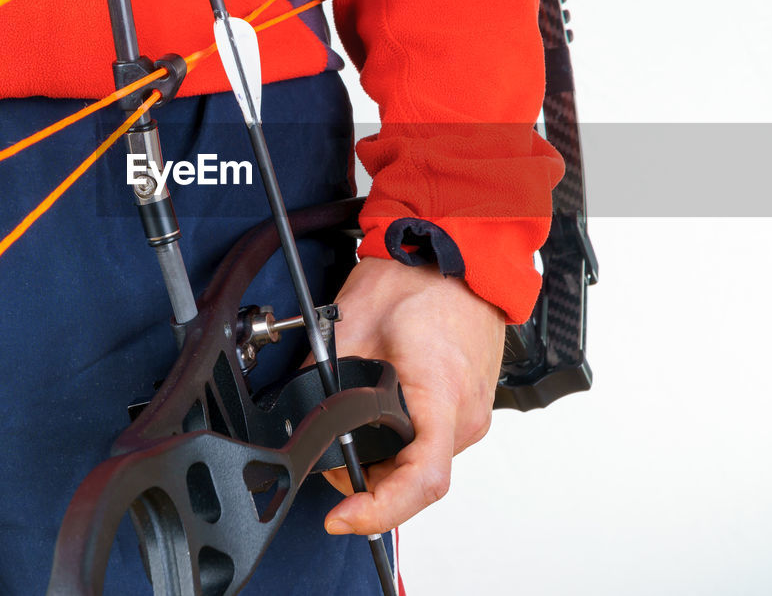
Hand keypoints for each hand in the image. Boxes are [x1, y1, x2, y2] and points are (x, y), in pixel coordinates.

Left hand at [319, 257, 505, 534]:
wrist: (460, 256)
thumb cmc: (419, 281)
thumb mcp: (351, 327)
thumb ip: (321, 378)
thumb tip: (298, 414)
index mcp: (441, 396)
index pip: (420, 481)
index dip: (379, 511)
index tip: (342, 516)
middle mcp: (466, 415)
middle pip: (417, 481)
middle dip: (370, 486)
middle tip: (332, 464)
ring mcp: (473, 414)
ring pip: (425, 466)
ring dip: (387, 465)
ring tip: (354, 437)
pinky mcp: (470, 408)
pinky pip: (435, 445)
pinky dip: (404, 447)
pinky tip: (381, 425)